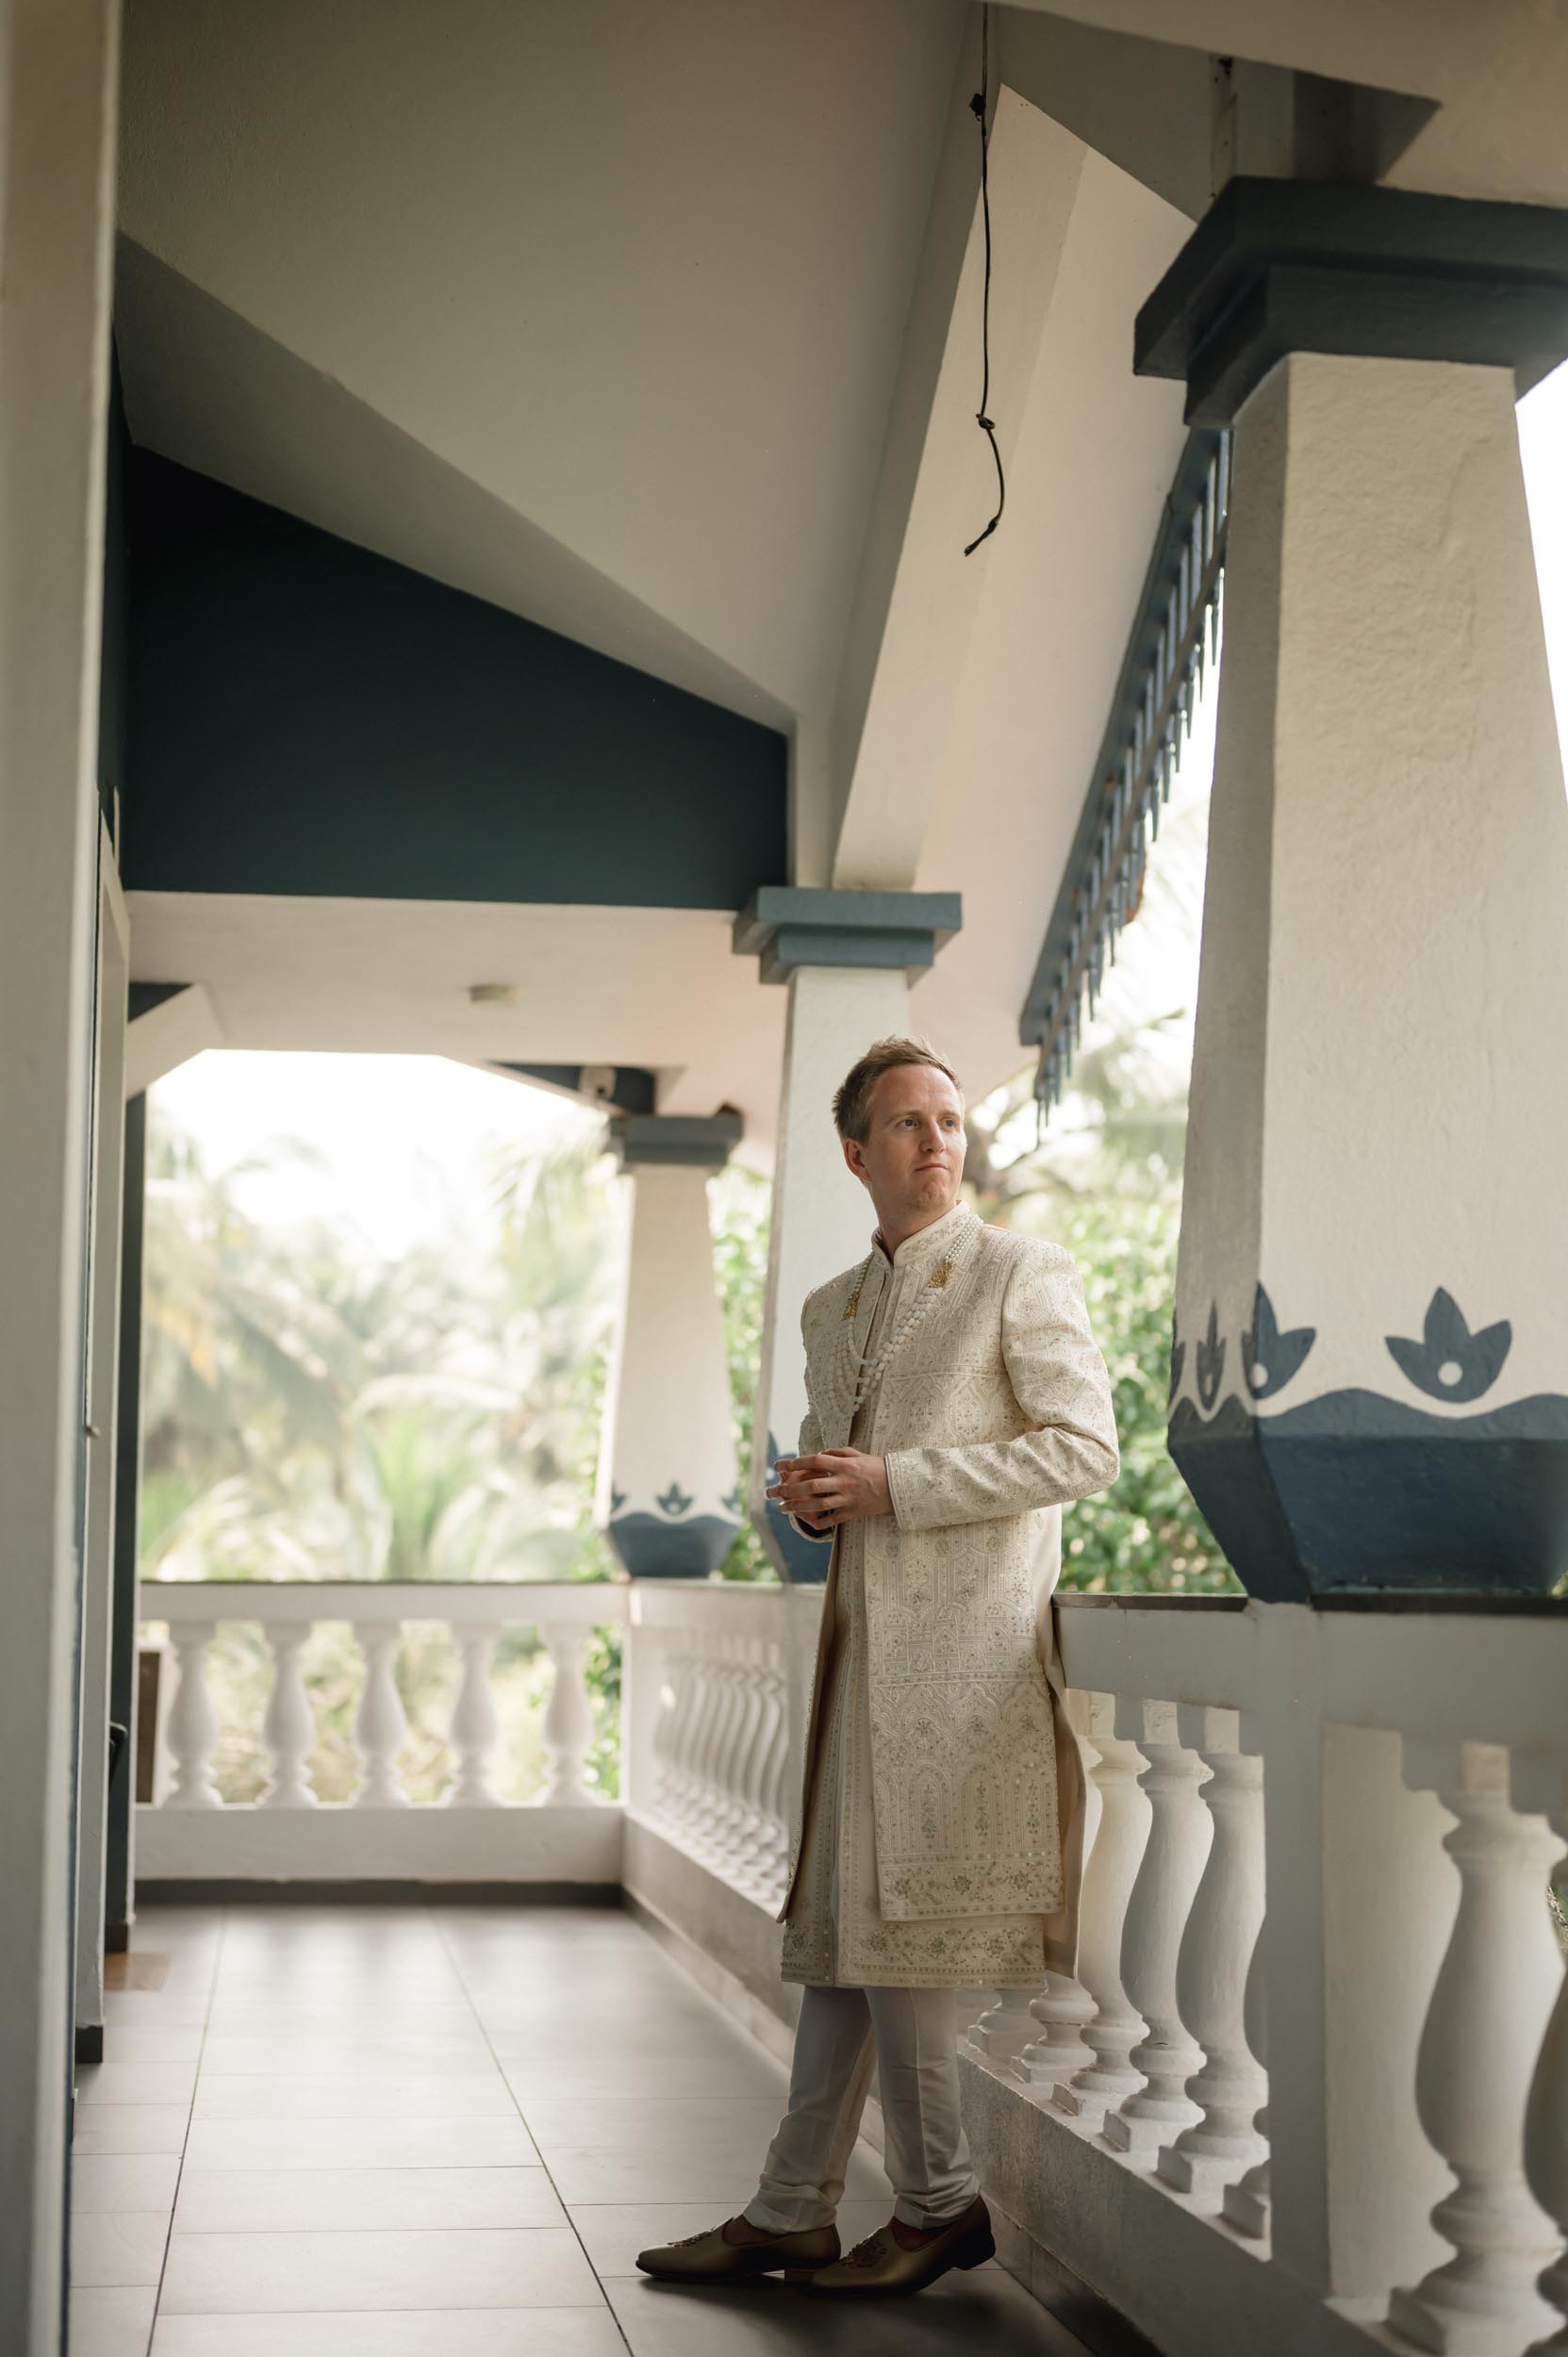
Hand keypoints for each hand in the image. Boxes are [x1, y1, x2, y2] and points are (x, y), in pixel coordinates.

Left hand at [767, 1448, 891, 1527]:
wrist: (900, 1487)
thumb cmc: (877, 1467)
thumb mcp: (858, 1454)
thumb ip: (837, 1452)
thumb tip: (819, 1453)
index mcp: (846, 1464)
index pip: (816, 1460)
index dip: (796, 1462)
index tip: (780, 1465)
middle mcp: (845, 1481)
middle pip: (813, 1484)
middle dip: (790, 1488)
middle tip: (775, 1491)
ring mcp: (849, 1498)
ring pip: (818, 1504)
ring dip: (798, 1506)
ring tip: (782, 1507)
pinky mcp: (853, 1512)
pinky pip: (832, 1519)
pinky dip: (817, 1521)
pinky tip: (805, 1520)